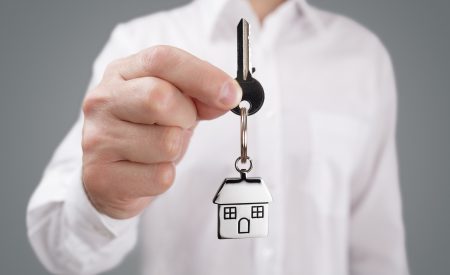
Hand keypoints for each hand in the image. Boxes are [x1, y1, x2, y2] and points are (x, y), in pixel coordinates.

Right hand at [81, 45, 241, 218]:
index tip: (231, 93)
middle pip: (159, 97)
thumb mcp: (171, 104)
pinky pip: (161, 176)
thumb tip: (227, 96)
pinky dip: (166, 175)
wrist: (109, 176)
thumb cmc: (143, 133)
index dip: (202, 75)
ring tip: (158, 149)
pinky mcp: (102, 176)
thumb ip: (198, 95)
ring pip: (167, 142)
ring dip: (176, 149)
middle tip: (180, 124)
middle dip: (185, 115)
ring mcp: (98, 138)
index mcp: (121, 73)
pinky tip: (148, 171)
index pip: (162, 59)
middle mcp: (103, 101)